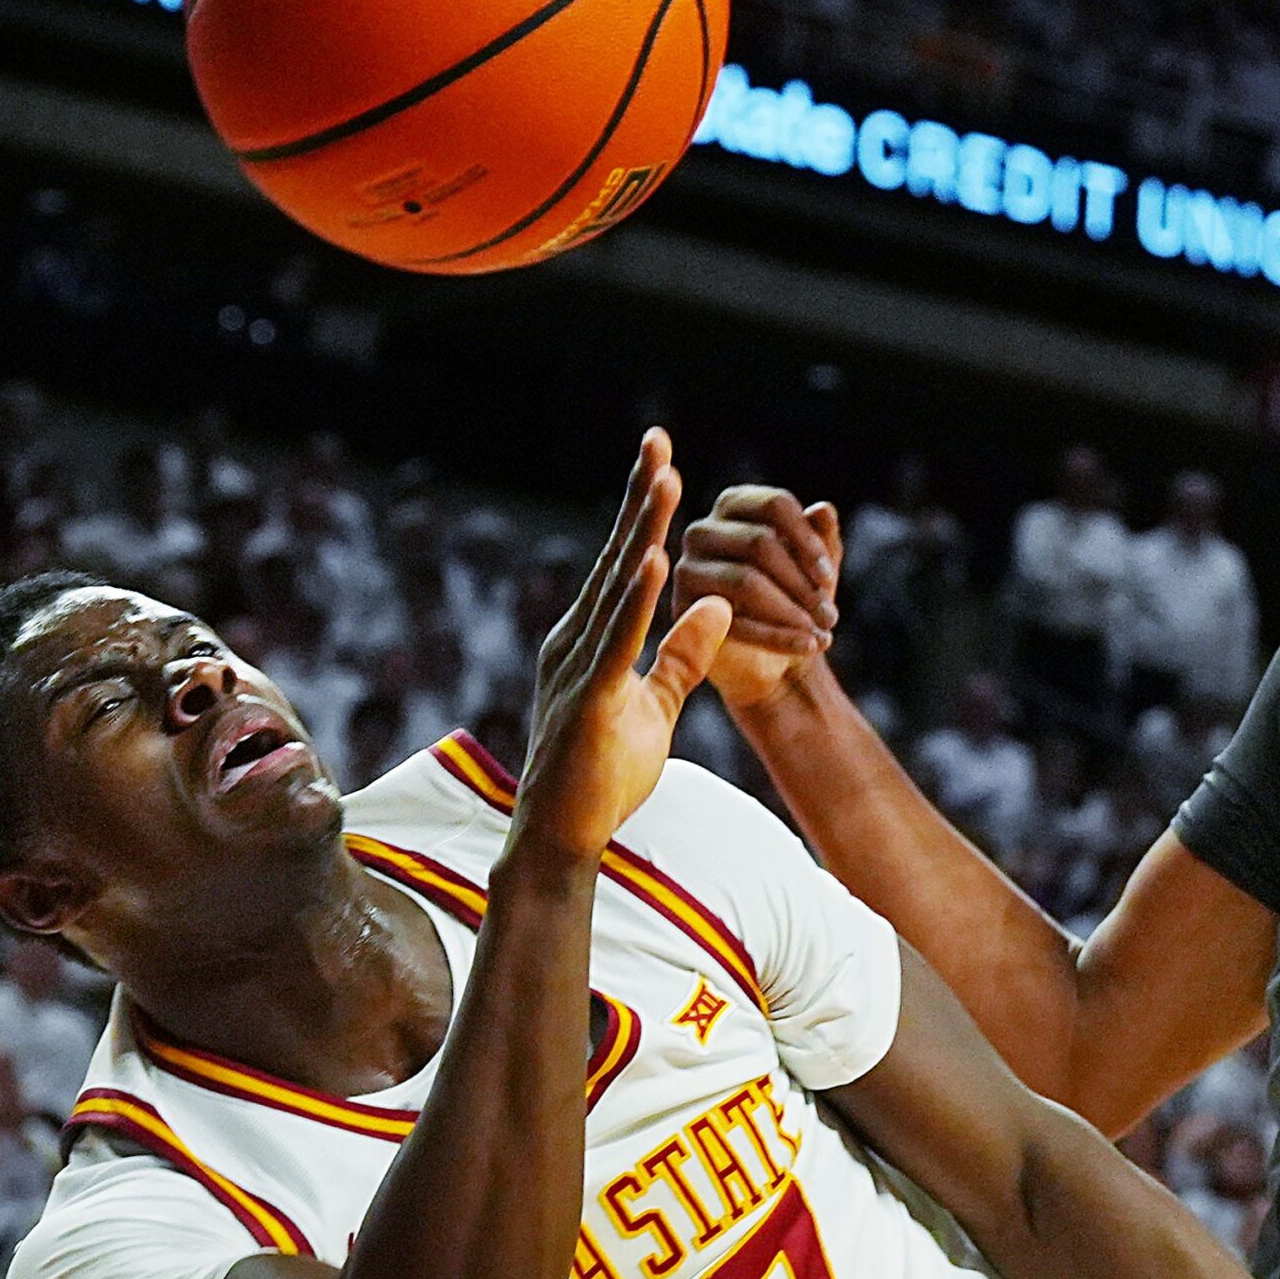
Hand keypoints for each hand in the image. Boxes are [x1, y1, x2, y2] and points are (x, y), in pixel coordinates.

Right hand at [512, 429, 732, 865]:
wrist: (560, 838)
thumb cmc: (602, 776)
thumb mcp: (657, 707)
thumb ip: (684, 656)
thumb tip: (720, 606)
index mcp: (593, 637)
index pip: (625, 562)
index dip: (645, 512)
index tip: (663, 460)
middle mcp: (577, 639)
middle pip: (617, 557)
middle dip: (641, 499)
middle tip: (659, 440)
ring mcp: (578, 666)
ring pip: (618, 587)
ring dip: (642, 532)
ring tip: (665, 481)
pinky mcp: (588, 698)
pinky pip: (618, 641)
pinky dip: (637, 600)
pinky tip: (654, 561)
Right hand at [675, 485, 842, 711]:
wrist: (767, 654)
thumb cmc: (792, 596)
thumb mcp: (816, 566)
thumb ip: (823, 536)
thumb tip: (822, 511)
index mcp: (735, 505)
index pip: (775, 505)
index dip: (807, 541)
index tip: (828, 577)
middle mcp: (703, 530)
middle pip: (759, 542)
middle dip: (802, 584)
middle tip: (830, 616)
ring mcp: (687, 570)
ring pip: (745, 581)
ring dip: (792, 612)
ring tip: (823, 634)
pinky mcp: (683, 611)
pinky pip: (736, 622)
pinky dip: (779, 637)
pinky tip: (807, 646)